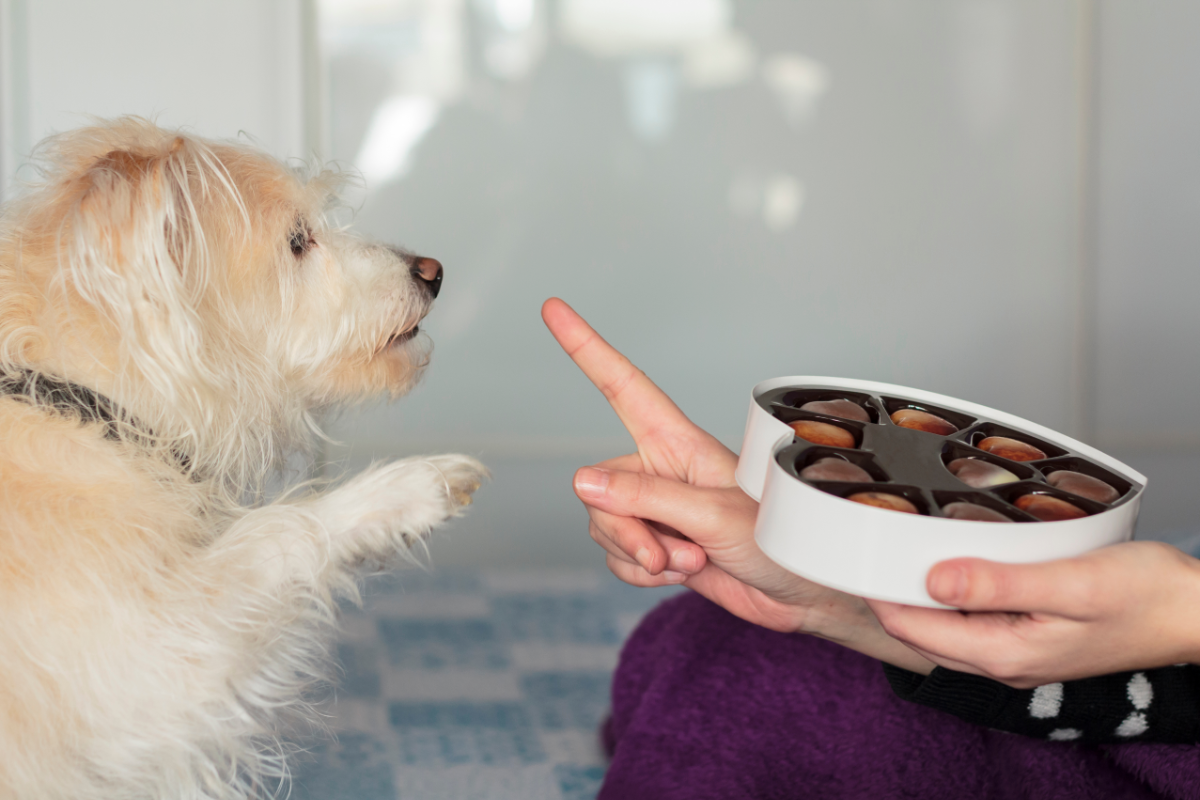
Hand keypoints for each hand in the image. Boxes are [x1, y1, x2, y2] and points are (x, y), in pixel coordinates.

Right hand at [542, 298, 932, 671]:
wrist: (799, 595)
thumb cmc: (778, 540)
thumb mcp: (712, 516)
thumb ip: (645, 499)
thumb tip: (582, 481)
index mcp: (678, 442)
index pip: (622, 386)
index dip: (587, 348)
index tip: (554, 309)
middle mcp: (660, 470)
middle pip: (598, 488)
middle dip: (624, 529)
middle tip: (666, 553)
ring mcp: (656, 509)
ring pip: (603, 526)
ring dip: (638, 555)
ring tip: (689, 561)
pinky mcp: (655, 544)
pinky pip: (616, 557)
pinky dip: (640, 574)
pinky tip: (679, 575)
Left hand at [868, 540, 1199, 686]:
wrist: (1196, 611)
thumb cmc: (1147, 596)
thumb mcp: (1072, 583)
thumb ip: (1000, 584)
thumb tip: (933, 581)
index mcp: (1006, 653)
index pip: (915, 629)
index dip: (879, 593)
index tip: (855, 555)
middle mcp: (1004, 661)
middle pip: (922, 631)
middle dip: (890, 593)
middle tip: (866, 545)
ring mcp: (1016, 652)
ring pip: (945, 626)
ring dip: (919, 593)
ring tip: (896, 548)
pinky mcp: (1029, 637)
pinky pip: (972, 620)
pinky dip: (951, 594)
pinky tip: (950, 564)